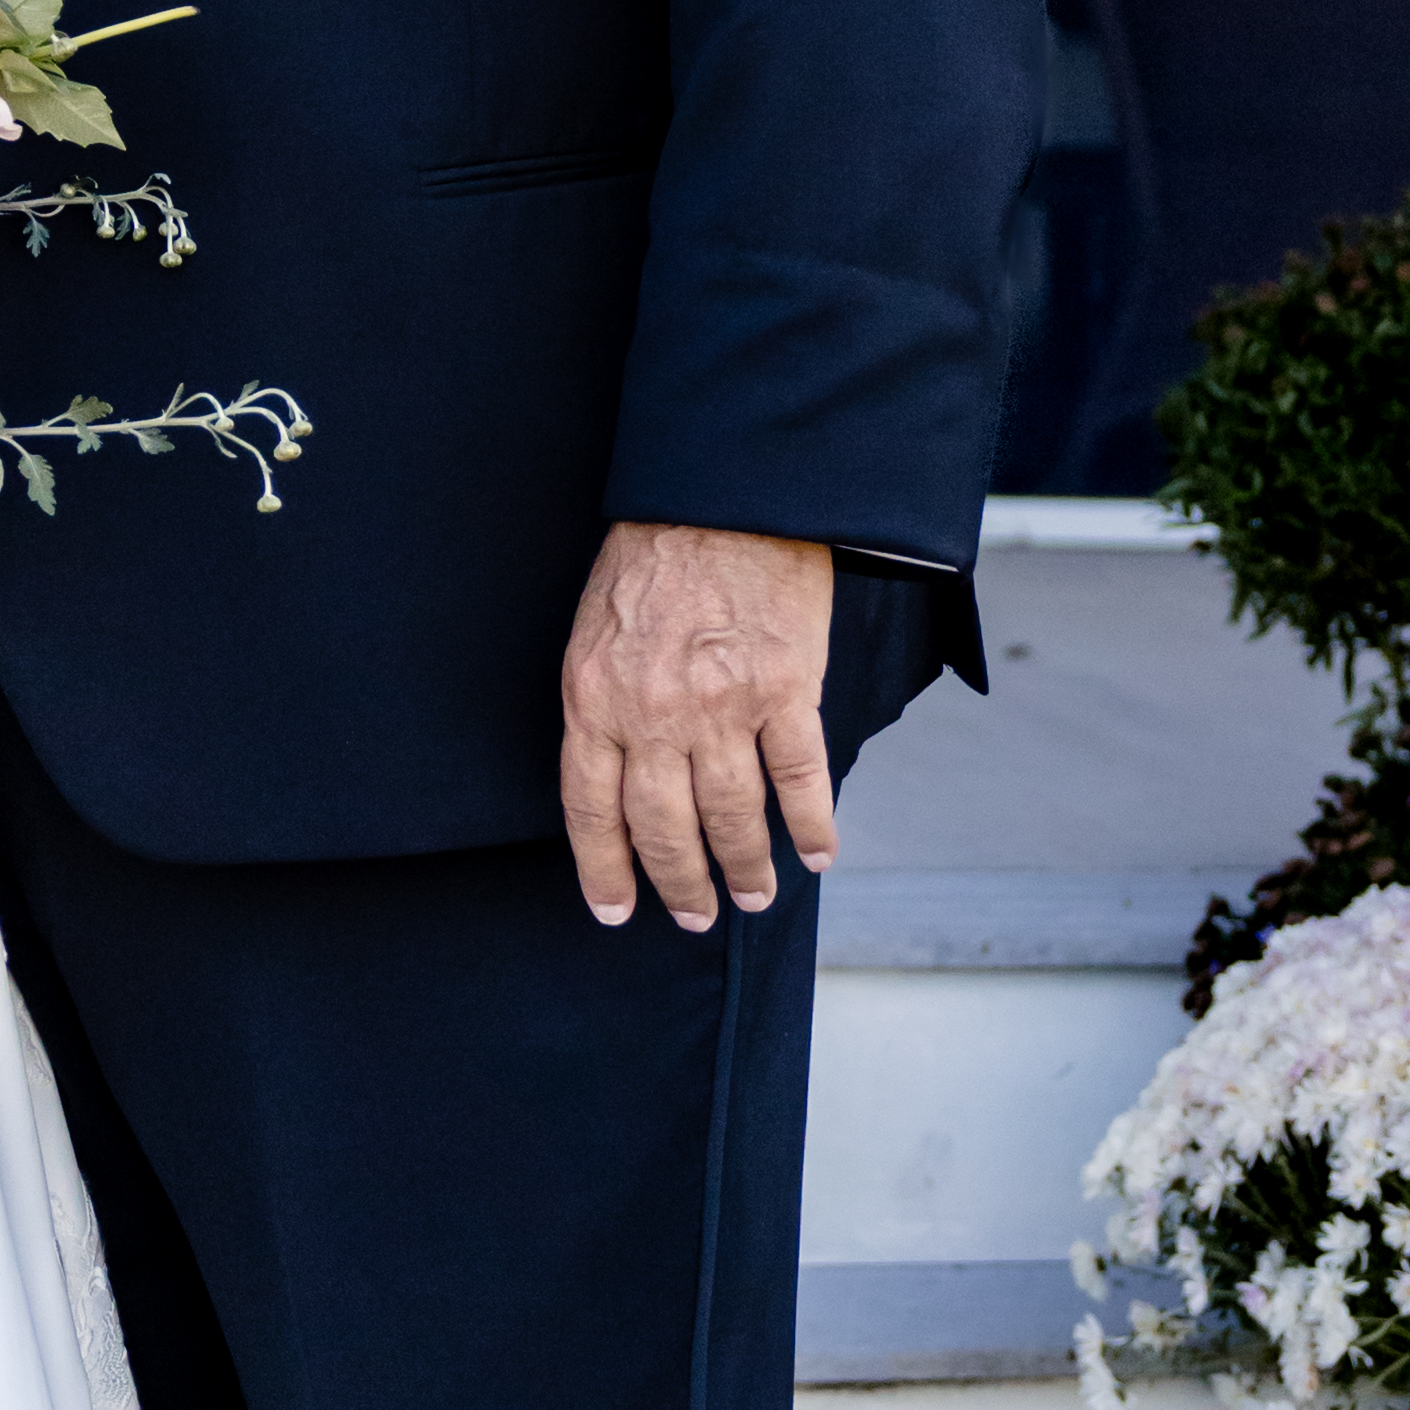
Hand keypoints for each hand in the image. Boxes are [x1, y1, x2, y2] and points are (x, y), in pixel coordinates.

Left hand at [559, 520, 838, 936]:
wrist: (723, 493)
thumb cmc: (654, 554)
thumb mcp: (596, 631)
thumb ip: (603, 702)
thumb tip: (617, 773)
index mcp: (594, 698)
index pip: (591, 809)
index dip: (605, 869)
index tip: (617, 910)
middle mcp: (651, 713)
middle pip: (662, 826)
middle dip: (681, 883)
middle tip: (696, 916)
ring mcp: (720, 704)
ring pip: (731, 814)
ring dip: (745, 866)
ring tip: (756, 896)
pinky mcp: (783, 687)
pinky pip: (798, 776)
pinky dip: (812, 823)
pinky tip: (818, 852)